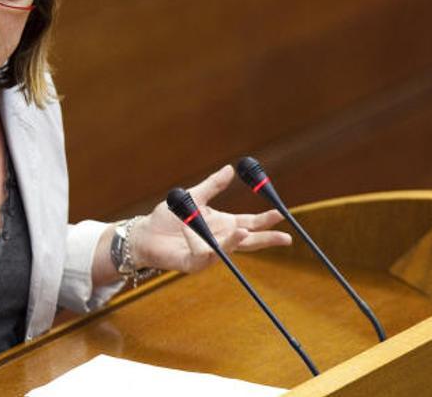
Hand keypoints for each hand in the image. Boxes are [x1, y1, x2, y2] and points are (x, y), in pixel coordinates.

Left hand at [133, 165, 291, 272]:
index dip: (265, 220)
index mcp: (223, 225)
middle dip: (266, 240)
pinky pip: (202, 255)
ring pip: (227, 250)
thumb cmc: (169, 218)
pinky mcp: (193, 263)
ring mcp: (208, 254)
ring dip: (236, 242)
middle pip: (248, 242)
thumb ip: (212, 186)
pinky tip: (197, 234)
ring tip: (244, 232)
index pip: (249, 223)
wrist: (146, 233)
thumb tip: (230, 169)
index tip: (280, 213)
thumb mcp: (193, 197)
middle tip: (285, 237)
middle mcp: (219, 240)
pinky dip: (202, 245)